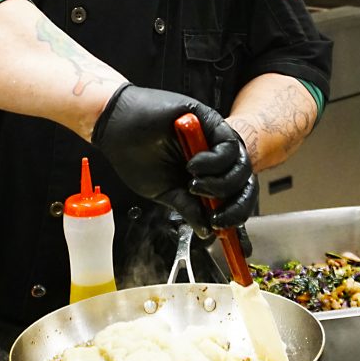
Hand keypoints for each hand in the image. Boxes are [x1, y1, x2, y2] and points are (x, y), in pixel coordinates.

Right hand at [91, 84, 257, 235]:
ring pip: (241, 167)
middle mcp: (212, 157)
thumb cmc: (133, 154)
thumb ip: (188, 208)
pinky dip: (215, 163)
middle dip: (234, 207)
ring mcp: (213, 139)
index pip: (231, 197)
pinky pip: (230, 146)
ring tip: (195, 186)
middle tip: (217, 217)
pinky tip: (193, 166)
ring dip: (220, 185)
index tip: (232, 240)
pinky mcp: (211, 121)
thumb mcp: (164, 191)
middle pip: (243, 184)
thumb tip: (206, 230)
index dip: (235, 217)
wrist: (116, 127)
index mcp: (204, 175)